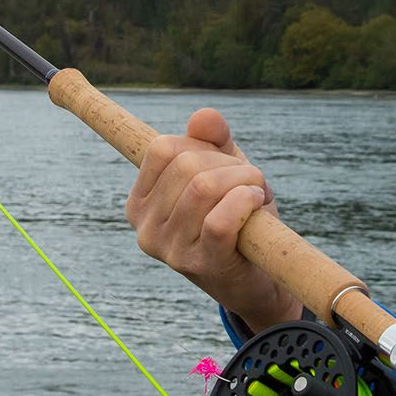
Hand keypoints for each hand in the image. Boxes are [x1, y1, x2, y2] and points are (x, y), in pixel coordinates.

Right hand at [125, 108, 299, 332]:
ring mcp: (169, 249)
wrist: (256, 278)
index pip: (162, 149)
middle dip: (230, 164)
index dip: (201, 146)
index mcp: (139, 202)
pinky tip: (257, 202)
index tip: (223, 163)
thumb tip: (203, 117)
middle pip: (187, 166)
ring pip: (205, 188)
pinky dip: (245, 201)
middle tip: (250, 181)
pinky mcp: (200, 264)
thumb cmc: (235, 218)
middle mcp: (144, 227)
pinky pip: (219, 220)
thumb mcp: (222, 172)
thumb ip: (212, 140)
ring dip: (244, 181)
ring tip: (256, 192)